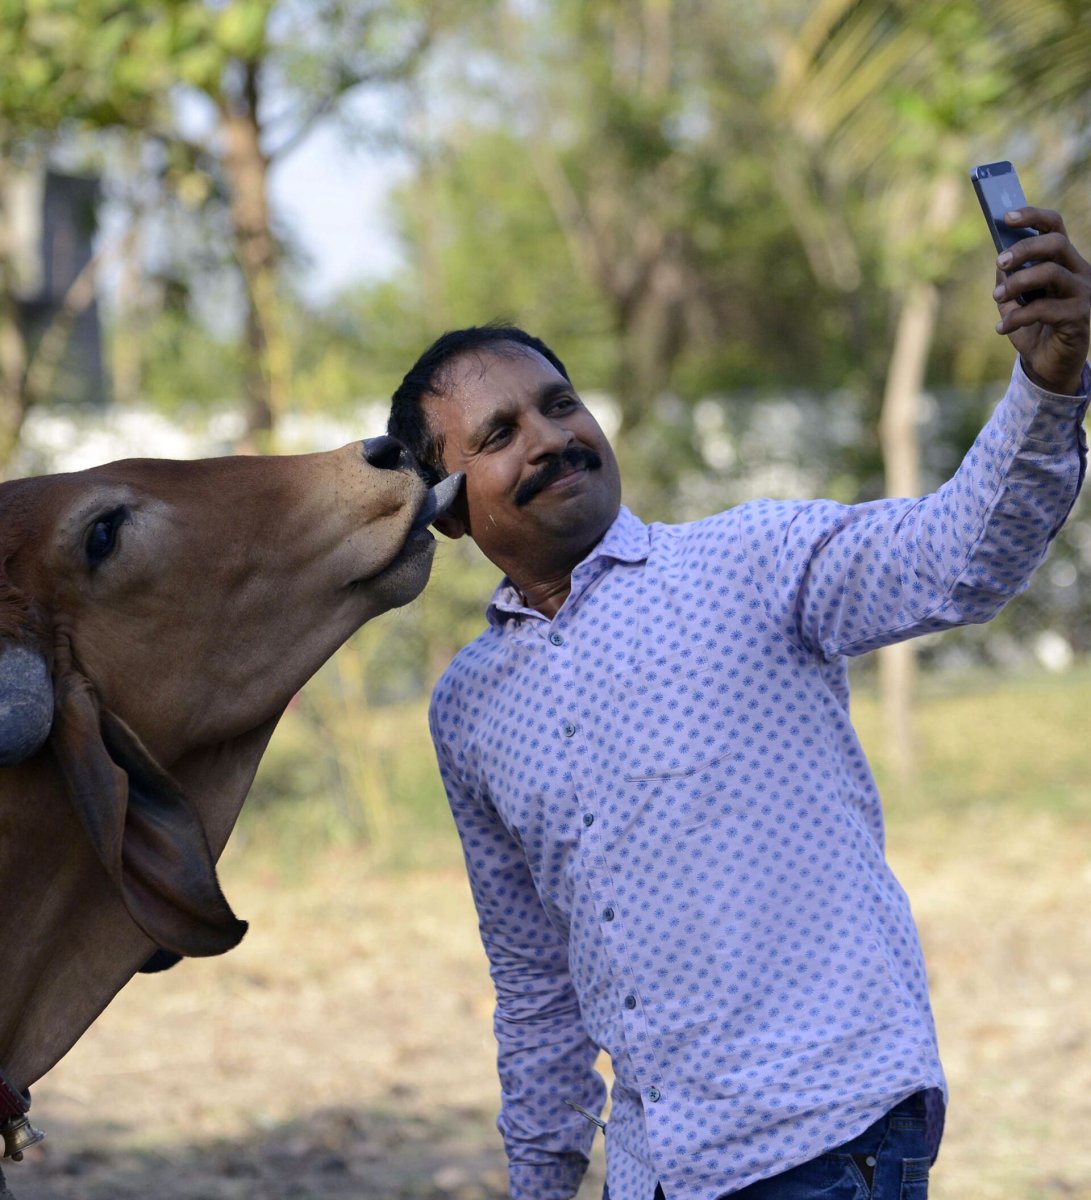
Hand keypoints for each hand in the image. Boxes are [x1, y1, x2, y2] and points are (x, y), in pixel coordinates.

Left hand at [992, 207, 1090, 394]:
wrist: (1047, 364)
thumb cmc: (1033, 327)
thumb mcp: (1015, 301)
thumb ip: (1008, 279)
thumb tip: (1000, 261)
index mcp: (1064, 261)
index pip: (1055, 227)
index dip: (1033, 217)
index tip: (1005, 217)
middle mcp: (1079, 271)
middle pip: (1056, 243)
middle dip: (1024, 248)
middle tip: (999, 262)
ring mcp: (1083, 293)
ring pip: (1052, 273)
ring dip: (1018, 283)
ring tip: (996, 298)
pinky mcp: (1079, 316)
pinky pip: (1045, 309)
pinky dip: (1017, 318)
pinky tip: (1001, 329)